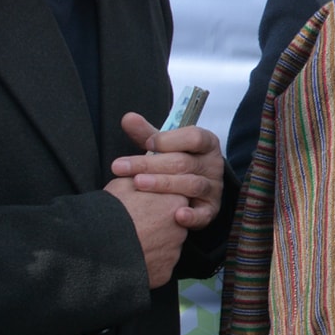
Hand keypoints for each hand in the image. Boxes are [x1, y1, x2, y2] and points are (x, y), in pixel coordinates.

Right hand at [104, 177, 187, 287]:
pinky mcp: (165, 272)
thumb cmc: (110, 212)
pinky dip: (148, 263)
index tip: (145, 206)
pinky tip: (131, 258)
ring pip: (167, 247)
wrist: (97, 245)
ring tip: (129, 242)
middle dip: (159, 226)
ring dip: (153, 245)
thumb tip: (144, 176)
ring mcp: (174, 253)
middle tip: (136, 225)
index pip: (176, 201)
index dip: (159, 203)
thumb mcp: (122, 185)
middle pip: (174, 226)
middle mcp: (181, 229)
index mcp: (174, 203)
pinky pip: (158, 266)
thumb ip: (142, 179)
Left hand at [108, 112, 224, 230]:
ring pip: (191, 185)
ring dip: (163, 184)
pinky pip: (204, 214)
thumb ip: (148, 134)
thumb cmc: (177, 161)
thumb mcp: (164, 146)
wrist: (196, 188)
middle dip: (150, 164)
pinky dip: (192, 216)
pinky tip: (177, 215)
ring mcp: (213, 188)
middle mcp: (213, 165)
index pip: (194, 137)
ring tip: (137, 183)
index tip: (147, 144)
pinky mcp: (210, 209)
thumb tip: (128, 118)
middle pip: (184, 162)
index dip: (170, 140)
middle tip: (121, 167)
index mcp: (206, 144)